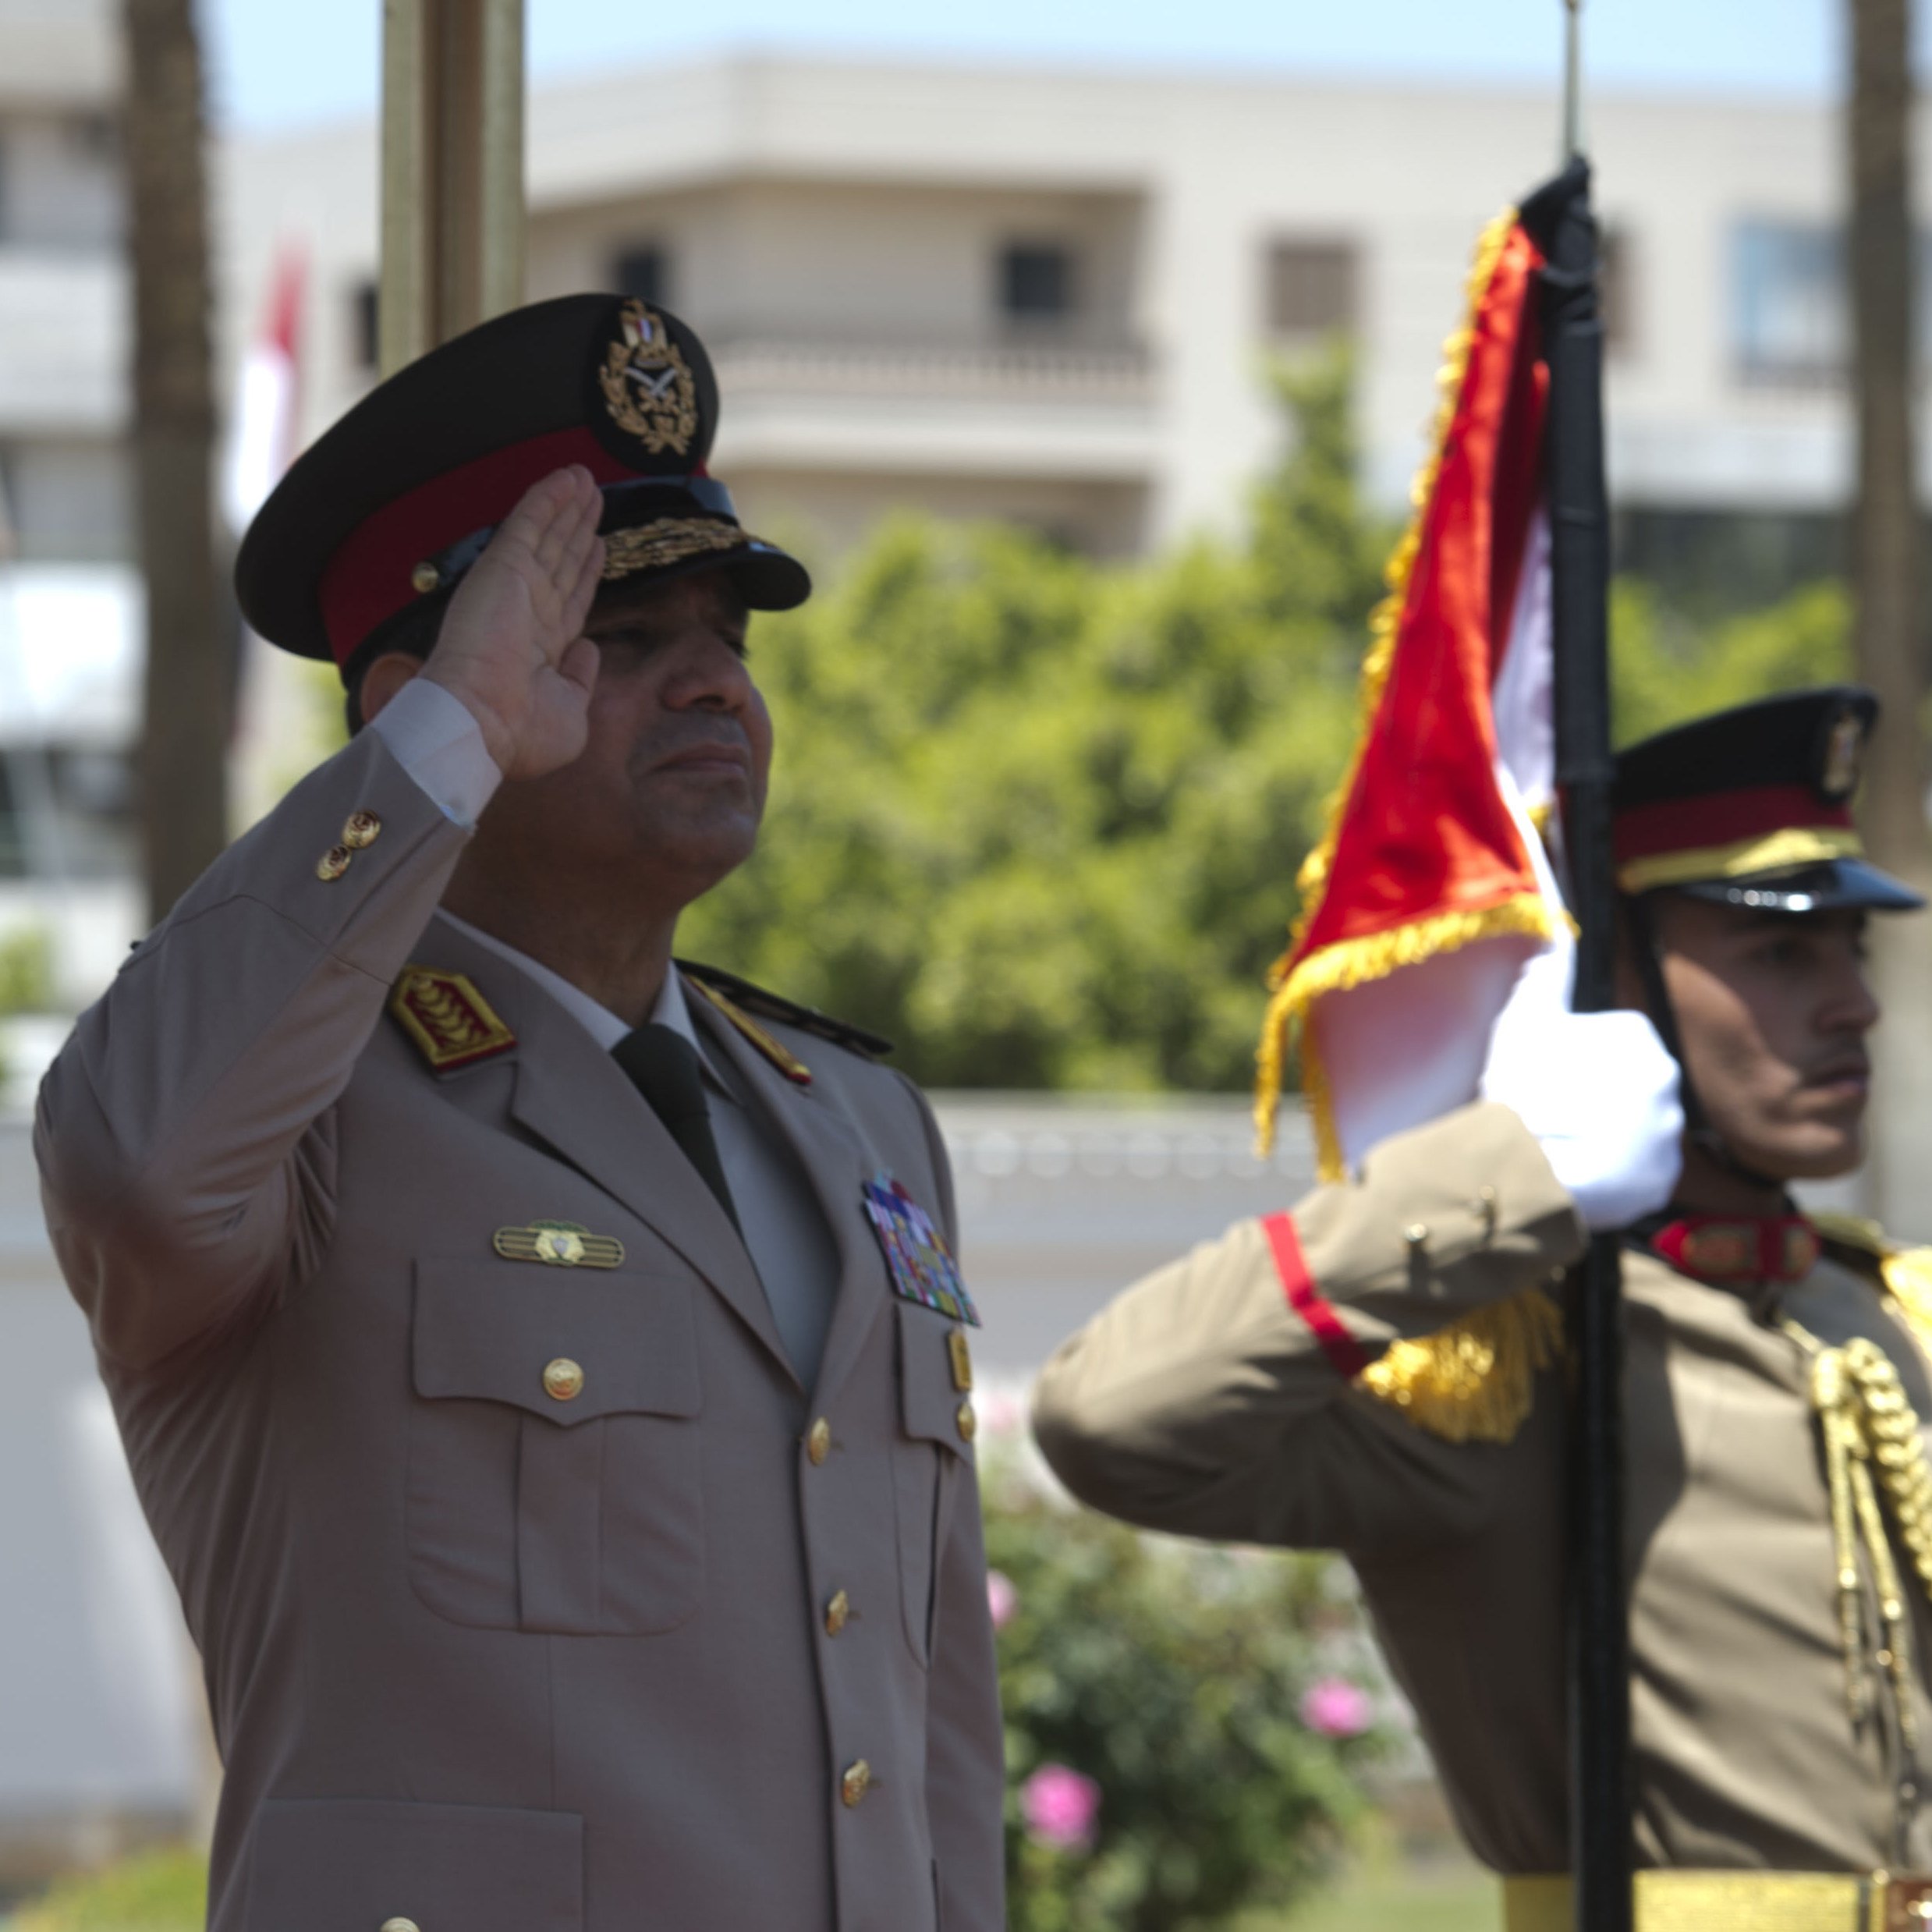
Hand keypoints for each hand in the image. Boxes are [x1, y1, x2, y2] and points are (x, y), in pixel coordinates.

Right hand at [420, 465, 605, 779]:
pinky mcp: (503, 569)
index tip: (599, 545)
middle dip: (577, 530)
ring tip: (585, 478)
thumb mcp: (571, 713)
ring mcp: (516, 588)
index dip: (586, 571)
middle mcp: (529, 614)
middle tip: (594, 498)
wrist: (479, 725)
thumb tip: (589, 647)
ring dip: (567, 506)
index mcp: (542, 650)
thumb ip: (582, 678)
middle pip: (562, 562)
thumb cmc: (521, 733)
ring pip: (548, 536)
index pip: (570, 600)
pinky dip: (546, 499)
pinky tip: (565, 478)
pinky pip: (529, 524)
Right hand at [1479, 939, 1683, 1230]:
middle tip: (1555, 1108)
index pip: (1616, 1039)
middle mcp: (1668, 1086)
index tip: (1552, 1072)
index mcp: (1640, 1040)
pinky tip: (1580, 1171)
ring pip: (1638, 1128)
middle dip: (1602, 1093)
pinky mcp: (1660, 1183)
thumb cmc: (1522, 1085)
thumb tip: (1557, 933)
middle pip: (1631, 1084)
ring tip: (1565, 1143)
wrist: (1522, 1165)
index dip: (1580, 1055)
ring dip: (1611, 1133)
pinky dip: (1616, 1173)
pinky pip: (1640, 1172)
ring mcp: (1668, 1138)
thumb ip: (1547, 974)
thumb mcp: (1524, 1019)